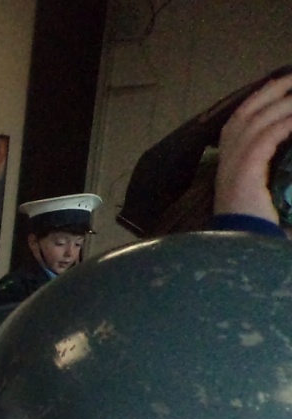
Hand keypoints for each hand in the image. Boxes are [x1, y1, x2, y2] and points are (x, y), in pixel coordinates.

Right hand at [215, 73, 291, 221]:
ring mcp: (233, 167)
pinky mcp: (244, 173)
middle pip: (244, 116)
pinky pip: (264, 140)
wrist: (242, 249)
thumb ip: (268, 169)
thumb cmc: (254, 226)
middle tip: (290, 78)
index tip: (277, 87)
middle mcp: (226, 162)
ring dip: (279, 105)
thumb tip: (286, 148)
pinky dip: (281, 125)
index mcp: (228, 165)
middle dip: (267, 94)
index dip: (256, 101)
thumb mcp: (260, 191)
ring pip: (255, 123)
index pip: (237, 123)